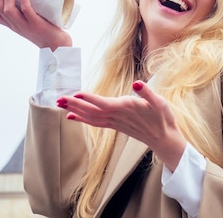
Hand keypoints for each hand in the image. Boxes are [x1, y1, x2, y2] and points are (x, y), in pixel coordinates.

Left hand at [56, 81, 186, 170]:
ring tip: (60, 105)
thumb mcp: (159, 102)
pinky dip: (82, 119)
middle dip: (75, 105)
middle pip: (92, 111)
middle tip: (58, 99)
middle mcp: (117, 117)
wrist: (164, 139)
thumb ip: (147, 93)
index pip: (103, 103)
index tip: (76, 94)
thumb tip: (137, 84)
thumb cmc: (162, 119)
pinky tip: (73, 116)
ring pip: (91, 117)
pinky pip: (95, 123)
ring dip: (75, 111)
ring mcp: (115, 122)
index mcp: (126, 108)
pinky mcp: (115, 125)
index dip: (90, 99)